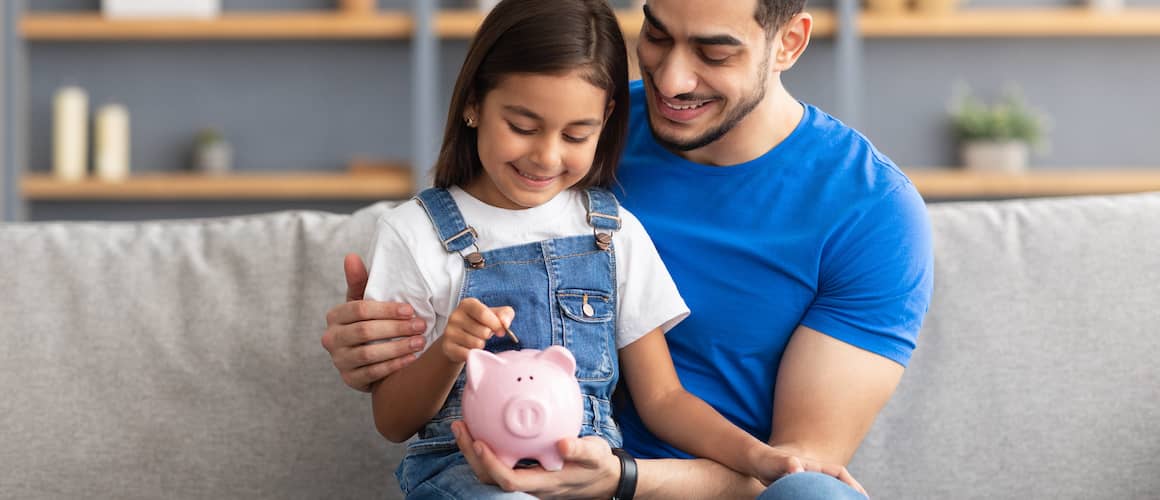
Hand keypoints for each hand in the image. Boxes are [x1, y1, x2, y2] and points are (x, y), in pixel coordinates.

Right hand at [321, 253, 427, 391]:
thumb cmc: (367, 322)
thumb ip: (359, 281)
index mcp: (334, 316)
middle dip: (396, 328)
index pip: (359, 310)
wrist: (366, 358)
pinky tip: (411, 358)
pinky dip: (394, 365)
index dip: (386, 310)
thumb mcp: (363, 301)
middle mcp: (331, 339)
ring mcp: (339, 361)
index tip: (410, 310)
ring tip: (420, 342)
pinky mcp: (349, 379)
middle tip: (421, 325)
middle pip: (364, 332)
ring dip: (398, 347)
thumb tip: (351, 256)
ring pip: (369, 354)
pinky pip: (372, 373)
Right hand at [442, 298, 514, 363]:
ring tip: (476, 340)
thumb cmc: (480, 324)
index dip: (496, 324)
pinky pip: (468, 354)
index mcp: (467, 304)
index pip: (483, 313)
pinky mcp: (447, 347)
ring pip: (477, 344)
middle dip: (488, 336)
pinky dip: (474, 354)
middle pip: (483, 331)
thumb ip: (505, 314)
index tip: (501, 331)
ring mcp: (449, 332)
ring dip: (481, 345)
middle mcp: (455, 316)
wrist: (459, 339)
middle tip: (484, 334)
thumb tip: (505, 324)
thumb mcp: (494, 314)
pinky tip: (470, 349)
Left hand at [451, 421, 619, 498]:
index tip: (479, 443)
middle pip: (491, 478)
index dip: (491, 465)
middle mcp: (530, 485)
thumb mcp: (596, 455)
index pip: (510, 481)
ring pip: (491, 471)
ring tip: (462, 425)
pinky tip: (484, 424)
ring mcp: (527, 479)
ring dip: (473, 451)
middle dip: (471, 456)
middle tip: (460, 427)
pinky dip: (487, 445)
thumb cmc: (599, 465)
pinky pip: (500, 460)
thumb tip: (564, 444)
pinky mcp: (526, 470)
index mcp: (544, 483)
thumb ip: (581, 450)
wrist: (605, 477)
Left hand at [748, 444, 866, 496]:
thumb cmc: (770, 460)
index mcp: (815, 466)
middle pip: (839, 483)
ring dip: (840, 497)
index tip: (861, 494)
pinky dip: (826, 499)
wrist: (759, 464)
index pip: (839, 473)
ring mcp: (810, 481)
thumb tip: (797, 469)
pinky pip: (818, 495)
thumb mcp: (778, 461)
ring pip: (830, 490)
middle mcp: (816, 473)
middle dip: (851, 493)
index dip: (852, 483)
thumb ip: (788, 463)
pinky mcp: (803, 489)